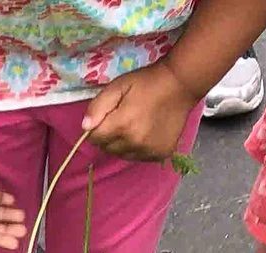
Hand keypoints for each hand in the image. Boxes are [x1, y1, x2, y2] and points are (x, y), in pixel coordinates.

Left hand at [81, 61, 196, 162]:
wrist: (180, 85)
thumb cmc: (146, 83)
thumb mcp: (118, 86)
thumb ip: (98, 107)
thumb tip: (85, 128)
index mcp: (122, 126)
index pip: (95, 138)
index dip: (97, 127)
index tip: (107, 116)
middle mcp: (134, 143)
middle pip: (107, 149)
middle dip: (109, 135)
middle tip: (122, 117)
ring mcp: (148, 151)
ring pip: (122, 155)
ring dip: (122, 143)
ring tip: (134, 124)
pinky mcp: (160, 155)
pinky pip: (139, 157)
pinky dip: (138, 147)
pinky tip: (146, 131)